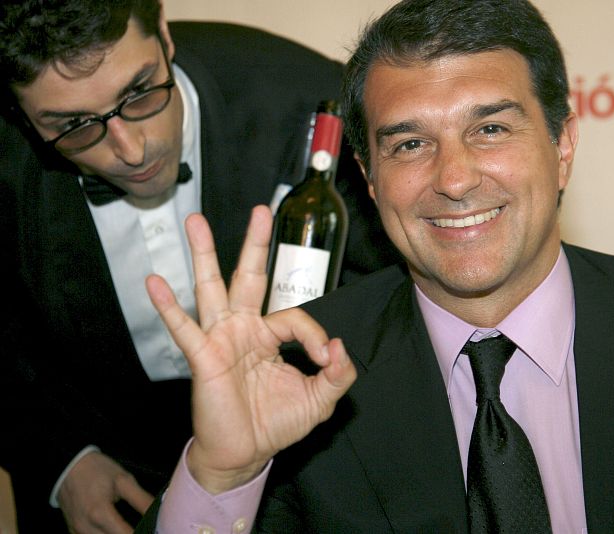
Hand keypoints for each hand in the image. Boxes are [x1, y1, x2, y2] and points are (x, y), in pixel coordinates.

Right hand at [57, 451, 152, 533]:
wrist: (68, 466)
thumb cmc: (97, 471)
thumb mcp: (123, 480)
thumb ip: (142, 500)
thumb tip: (158, 514)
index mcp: (100, 513)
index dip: (142, 533)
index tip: (152, 529)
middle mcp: (86, 528)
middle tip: (143, 528)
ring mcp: (77, 532)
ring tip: (129, 527)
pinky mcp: (73, 533)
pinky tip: (114, 529)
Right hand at [146, 205, 355, 493]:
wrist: (245, 454)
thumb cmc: (277, 424)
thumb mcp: (320, 399)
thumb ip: (338, 373)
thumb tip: (339, 345)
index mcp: (270, 335)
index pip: (294, 316)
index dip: (314, 335)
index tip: (325, 360)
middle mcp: (244, 329)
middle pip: (248, 276)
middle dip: (253, 243)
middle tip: (260, 210)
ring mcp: (221, 339)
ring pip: (212, 288)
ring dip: (204, 254)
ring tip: (194, 221)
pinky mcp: (203, 357)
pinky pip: (185, 328)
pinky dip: (168, 306)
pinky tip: (154, 281)